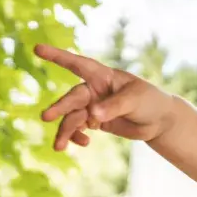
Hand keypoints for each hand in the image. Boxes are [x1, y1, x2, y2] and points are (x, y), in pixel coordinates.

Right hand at [36, 45, 174, 150]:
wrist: (159, 121)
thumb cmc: (149, 101)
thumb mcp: (134, 100)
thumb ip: (113, 106)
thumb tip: (92, 116)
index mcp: (102, 76)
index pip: (78, 64)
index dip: (58, 56)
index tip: (37, 49)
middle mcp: (94, 90)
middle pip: (72, 98)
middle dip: (60, 108)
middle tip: (46, 117)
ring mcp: (92, 106)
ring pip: (72, 118)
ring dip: (65, 131)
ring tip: (59, 147)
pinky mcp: (95, 122)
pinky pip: (79, 129)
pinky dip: (77, 136)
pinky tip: (84, 143)